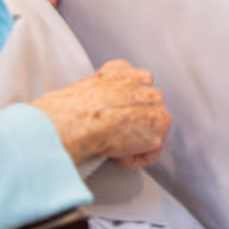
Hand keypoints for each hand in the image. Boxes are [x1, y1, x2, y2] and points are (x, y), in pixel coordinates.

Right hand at [30, 60, 171, 167]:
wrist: (78, 121)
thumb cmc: (69, 110)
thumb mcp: (82, 87)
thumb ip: (99, 90)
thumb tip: (93, 105)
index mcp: (122, 70)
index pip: (132, 86)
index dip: (122, 107)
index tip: (110, 120)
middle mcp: (144, 82)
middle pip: (147, 107)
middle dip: (132, 123)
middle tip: (110, 135)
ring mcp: (156, 103)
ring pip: (151, 128)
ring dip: (134, 141)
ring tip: (111, 145)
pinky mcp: (159, 126)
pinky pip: (151, 152)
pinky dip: (134, 159)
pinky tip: (116, 155)